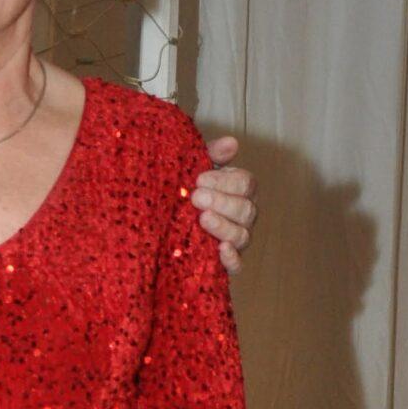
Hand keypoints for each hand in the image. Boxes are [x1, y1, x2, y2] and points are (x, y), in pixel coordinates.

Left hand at [193, 136, 256, 275]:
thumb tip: (232, 143)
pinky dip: (232, 259)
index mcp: (239, 190)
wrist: (160, 220)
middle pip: (246, 210)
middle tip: (196, 197)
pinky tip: (221, 250)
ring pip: (242, 236)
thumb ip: (210, 155)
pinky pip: (237, 265)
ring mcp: (236, 240)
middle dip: (222, 202)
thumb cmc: (183, 190)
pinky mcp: (224, 263)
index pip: (245, 184)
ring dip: (224, 226)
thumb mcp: (193, 169)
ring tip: (203, 219)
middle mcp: (243, 215)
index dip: (225, 182)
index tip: (199, 179)